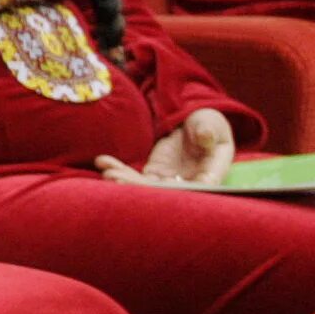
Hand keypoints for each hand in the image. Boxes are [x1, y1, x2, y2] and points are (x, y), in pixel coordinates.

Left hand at [99, 109, 234, 186]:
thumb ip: (208, 130)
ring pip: (148, 187)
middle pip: (166, 192)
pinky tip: (102, 162)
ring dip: (126, 180)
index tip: (157, 183)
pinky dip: (120, 170)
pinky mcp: (155, 174)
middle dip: (141, 187)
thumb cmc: (208, 122)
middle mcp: (191, 182)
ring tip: (107, 172)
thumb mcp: (210, 122)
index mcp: (212, 173)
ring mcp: (171, 180)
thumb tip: (206, 137)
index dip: (178, 189)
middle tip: (117, 180)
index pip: (198, 187)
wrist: (194, 121)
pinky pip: (137, 177)